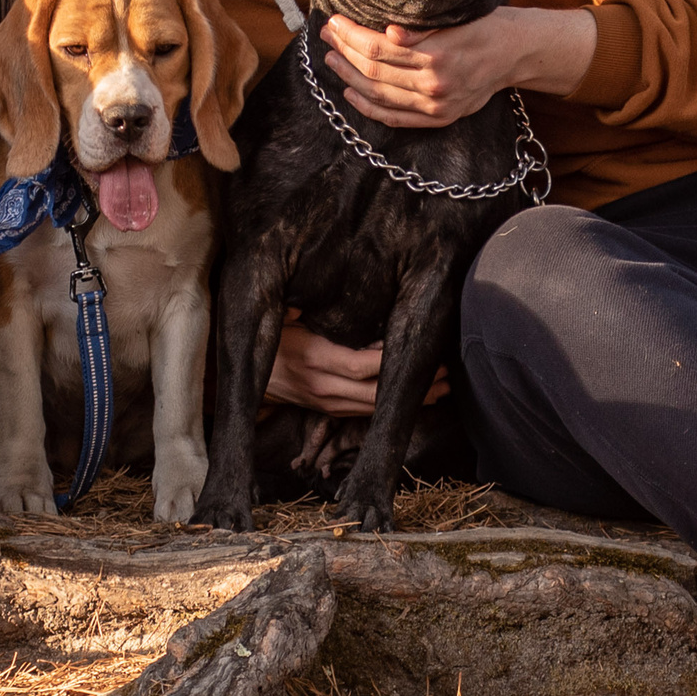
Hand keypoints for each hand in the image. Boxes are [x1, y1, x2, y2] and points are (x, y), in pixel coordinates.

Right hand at [264, 317, 448, 417]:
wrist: (250, 378)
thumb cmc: (271, 339)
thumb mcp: (285, 317)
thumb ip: (310, 306)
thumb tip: (336, 283)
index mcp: (314, 357)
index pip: (360, 365)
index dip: (391, 362)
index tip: (420, 352)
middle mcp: (323, 385)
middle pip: (375, 393)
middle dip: (412, 388)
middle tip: (445, 376)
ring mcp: (327, 402)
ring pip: (374, 407)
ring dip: (407, 401)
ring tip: (440, 390)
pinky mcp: (329, 411)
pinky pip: (364, 412)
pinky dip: (390, 406)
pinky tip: (413, 400)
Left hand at [320, 3, 596, 129]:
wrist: (515, 53)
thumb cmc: (485, 25)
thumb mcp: (457, 15)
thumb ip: (423, 28)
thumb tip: (387, 32)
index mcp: (439, 55)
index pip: (379, 48)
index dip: (351, 35)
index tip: (334, 21)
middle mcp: (435, 85)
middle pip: (374, 71)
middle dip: (344, 51)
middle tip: (328, 35)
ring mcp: (436, 106)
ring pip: (379, 95)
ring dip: (349, 77)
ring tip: (332, 59)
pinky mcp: (438, 119)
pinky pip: (394, 118)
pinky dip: (368, 108)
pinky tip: (351, 93)